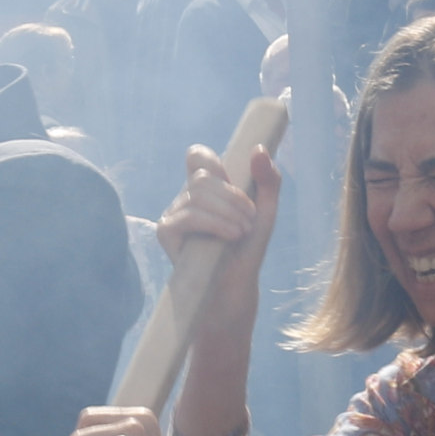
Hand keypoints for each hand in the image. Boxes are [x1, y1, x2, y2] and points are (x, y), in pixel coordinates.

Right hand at [155, 140, 278, 267]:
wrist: (236, 286)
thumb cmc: (247, 249)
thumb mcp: (265, 212)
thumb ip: (268, 180)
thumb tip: (259, 149)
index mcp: (205, 189)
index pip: (197, 156)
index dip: (213, 160)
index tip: (237, 181)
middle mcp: (185, 198)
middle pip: (202, 175)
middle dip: (233, 197)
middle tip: (249, 220)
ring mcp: (173, 214)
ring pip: (197, 194)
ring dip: (228, 212)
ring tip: (243, 232)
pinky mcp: (165, 232)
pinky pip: (188, 215)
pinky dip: (215, 223)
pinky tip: (231, 236)